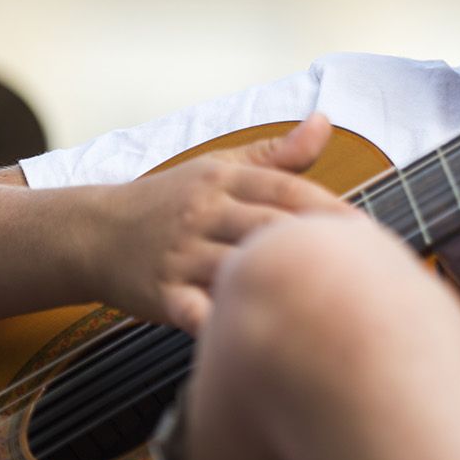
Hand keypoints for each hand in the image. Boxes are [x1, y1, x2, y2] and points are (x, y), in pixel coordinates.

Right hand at [84, 113, 352, 334]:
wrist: (90, 234)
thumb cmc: (169, 202)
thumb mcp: (218, 168)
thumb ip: (277, 154)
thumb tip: (325, 121)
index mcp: (223, 179)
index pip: (286, 189)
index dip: (331, 211)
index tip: (369, 235)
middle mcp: (203, 211)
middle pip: (270, 228)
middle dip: (316, 250)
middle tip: (364, 276)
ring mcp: (181, 253)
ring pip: (238, 269)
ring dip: (279, 287)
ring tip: (328, 311)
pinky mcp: (161, 293)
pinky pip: (199, 312)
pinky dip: (228, 325)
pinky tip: (263, 339)